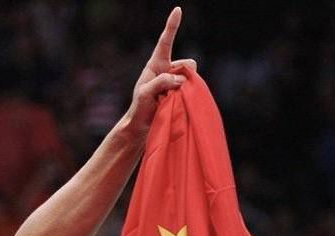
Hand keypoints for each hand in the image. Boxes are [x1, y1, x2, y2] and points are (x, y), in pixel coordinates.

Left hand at [126, 7, 197, 133]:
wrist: (142, 125)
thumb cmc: (139, 108)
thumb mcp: (145, 93)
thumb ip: (160, 82)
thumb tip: (179, 79)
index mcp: (156, 64)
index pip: (165, 42)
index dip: (172, 26)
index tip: (177, 9)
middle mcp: (168, 69)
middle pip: (190, 63)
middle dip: (185, 75)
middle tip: (167, 93)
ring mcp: (176, 80)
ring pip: (193, 77)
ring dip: (185, 89)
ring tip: (168, 101)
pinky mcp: (182, 91)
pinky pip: (194, 89)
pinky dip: (188, 96)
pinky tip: (175, 104)